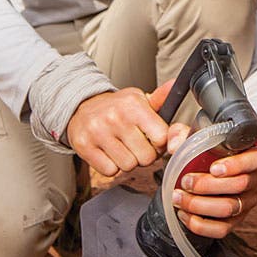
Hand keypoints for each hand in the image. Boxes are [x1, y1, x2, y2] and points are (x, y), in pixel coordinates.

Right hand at [66, 83, 186, 178]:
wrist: (81, 107)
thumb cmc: (116, 107)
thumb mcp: (138, 100)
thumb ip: (160, 98)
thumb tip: (175, 85)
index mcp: (133, 104)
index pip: (161, 138)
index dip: (160, 143)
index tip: (152, 139)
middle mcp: (115, 117)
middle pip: (146, 157)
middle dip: (143, 155)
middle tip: (135, 144)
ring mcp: (98, 132)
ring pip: (128, 166)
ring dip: (127, 161)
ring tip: (121, 148)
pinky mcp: (84, 146)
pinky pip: (110, 171)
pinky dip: (111, 166)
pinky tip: (108, 153)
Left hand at [167, 133, 256, 240]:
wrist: (217, 169)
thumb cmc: (212, 149)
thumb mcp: (199, 133)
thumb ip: (184, 133)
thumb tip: (174, 146)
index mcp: (253, 155)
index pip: (254, 160)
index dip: (235, 165)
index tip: (213, 167)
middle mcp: (254, 179)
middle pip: (239, 185)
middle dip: (207, 185)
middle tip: (185, 181)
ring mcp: (247, 202)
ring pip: (229, 208)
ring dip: (199, 204)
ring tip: (178, 197)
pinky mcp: (236, 220)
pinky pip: (222, 229)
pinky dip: (200, 224)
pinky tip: (185, 214)